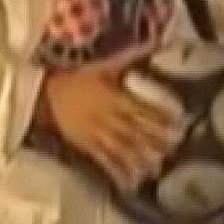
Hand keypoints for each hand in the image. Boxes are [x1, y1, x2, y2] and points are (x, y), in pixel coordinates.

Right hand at [37, 44, 185, 191]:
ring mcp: (96, 135)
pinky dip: (118, 172)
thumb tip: (156, 40)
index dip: (160, 118)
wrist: (44, 94)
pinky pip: (104, 161)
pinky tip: (131, 182)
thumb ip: (131, 55)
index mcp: (113, 98)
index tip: (179, 125)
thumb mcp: (104, 65)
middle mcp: (107, 118)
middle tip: (175, 150)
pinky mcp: (86, 147)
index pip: (141, 110)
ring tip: (158, 169)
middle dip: (155, 141)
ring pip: (122, 149)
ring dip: (140, 159)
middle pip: (135, 131)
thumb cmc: (76, 77)